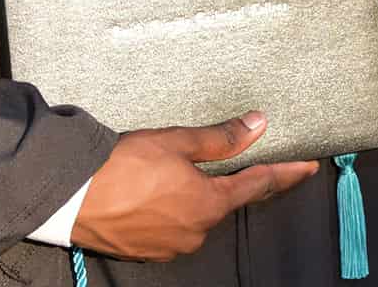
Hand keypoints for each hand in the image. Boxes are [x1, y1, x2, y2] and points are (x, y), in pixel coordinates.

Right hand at [70, 111, 319, 261]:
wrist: (68, 197)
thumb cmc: (123, 165)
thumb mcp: (178, 143)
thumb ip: (222, 138)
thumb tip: (259, 125)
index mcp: (208, 205)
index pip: (259, 186)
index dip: (286, 174)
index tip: (309, 167)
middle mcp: (195, 232)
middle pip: (225, 202)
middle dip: (230, 182)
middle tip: (231, 160)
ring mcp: (170, 247)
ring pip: (197, 216)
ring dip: (196, 197)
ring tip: (175, 174)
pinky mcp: (146, 252)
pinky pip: (172, 228)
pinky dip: (173, 210)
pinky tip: (157, 193)